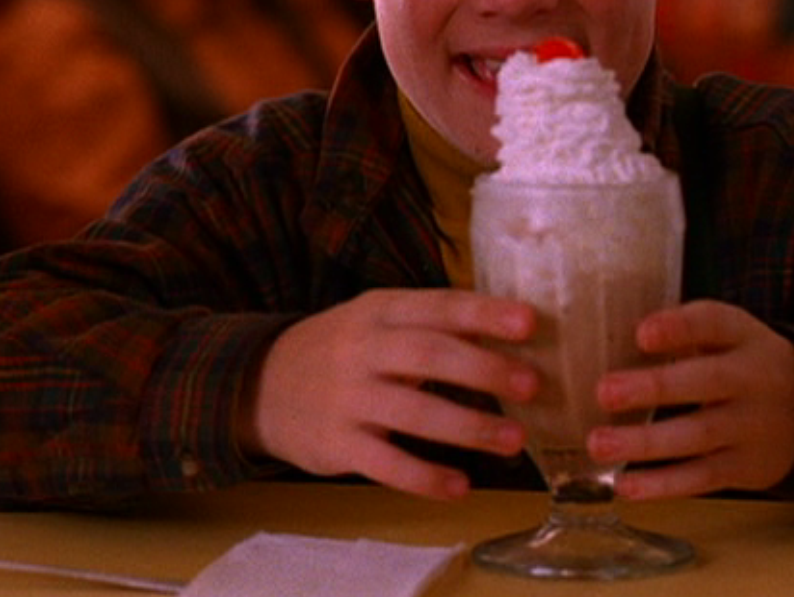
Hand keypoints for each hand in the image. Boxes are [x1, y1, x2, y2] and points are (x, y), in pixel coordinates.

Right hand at [238, 289, 537, 499]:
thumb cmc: (344, 349)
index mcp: (381, 310)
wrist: (261, 384)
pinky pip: (385, 463)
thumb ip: (436, 324)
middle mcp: (363, 348)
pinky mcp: (336, 445)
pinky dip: (424, 477)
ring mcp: (347, 397)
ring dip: (467, 426)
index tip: (530, 322)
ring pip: (413, 411)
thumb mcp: (380, 320)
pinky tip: (461, 487)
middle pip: (428, 353)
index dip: (484, 313)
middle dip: (483, 369)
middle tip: (532, 385)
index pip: (439, 305)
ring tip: (515, 441)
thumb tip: (513, 327)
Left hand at [587, 300, 793, 498]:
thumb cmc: (745, 364)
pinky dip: (663, 485)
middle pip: (706, 381)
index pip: (715, 323)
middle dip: (655, 387)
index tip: (641, 334)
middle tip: (604, 391)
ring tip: (598, 443)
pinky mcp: (745, 468)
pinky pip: (702, 478)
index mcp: (744, 336)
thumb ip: (686, 330)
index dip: (679, 327)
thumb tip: (613, 334)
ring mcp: (751, 427)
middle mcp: (752, 380)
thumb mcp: (731, 335)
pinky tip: (624, 485)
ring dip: (645, 442)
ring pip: (698, 435)